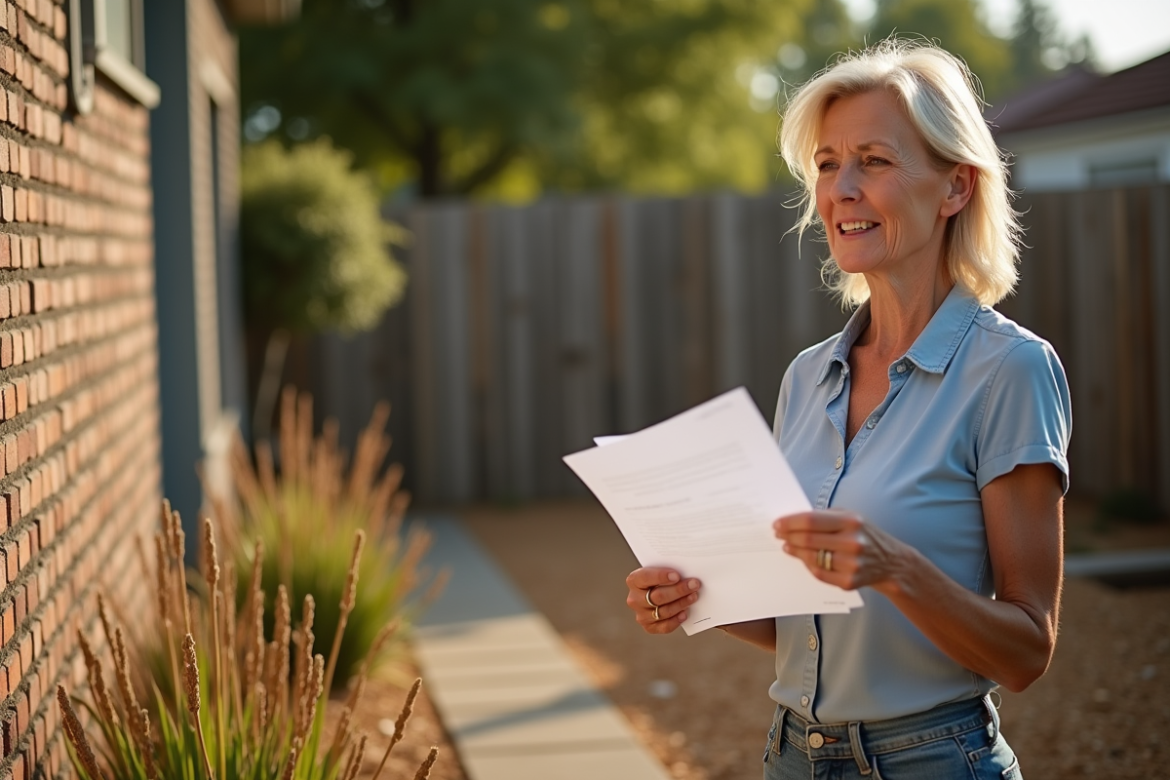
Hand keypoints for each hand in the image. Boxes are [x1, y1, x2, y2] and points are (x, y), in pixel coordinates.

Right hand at [625, 567, 701, 633]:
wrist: (655, 591)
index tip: (677, 575)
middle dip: (678, 590)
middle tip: (693, 585)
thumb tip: (685, 573)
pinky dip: (676, 620)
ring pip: (663, 611)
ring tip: (693, 596)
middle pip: (658, 596)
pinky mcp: (649, 626)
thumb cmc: (659, 579)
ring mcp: (641, 614)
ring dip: (681, 604)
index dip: (661, 576)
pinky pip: (664, 626)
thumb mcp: (659, 569)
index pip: (646, 577)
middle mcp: (634, 599)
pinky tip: (685, 613)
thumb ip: (668, 570)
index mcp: (634, 580)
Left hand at [774, 510, 910, 592]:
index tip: (777, 524)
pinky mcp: (849, 581)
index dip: (790, 523)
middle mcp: (852, 542)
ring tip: (788, 547)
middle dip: (788, 537)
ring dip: (795, 552)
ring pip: (811, 558)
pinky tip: (803, 559)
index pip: (811, 521)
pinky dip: (808, 565)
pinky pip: (819, 573)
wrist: (891, 562)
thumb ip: (824, 517)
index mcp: (851, 521)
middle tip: (778, 535)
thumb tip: (793, 520)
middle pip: (808, 540)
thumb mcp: (849, 517)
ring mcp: (852, 564)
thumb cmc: (864, 535)